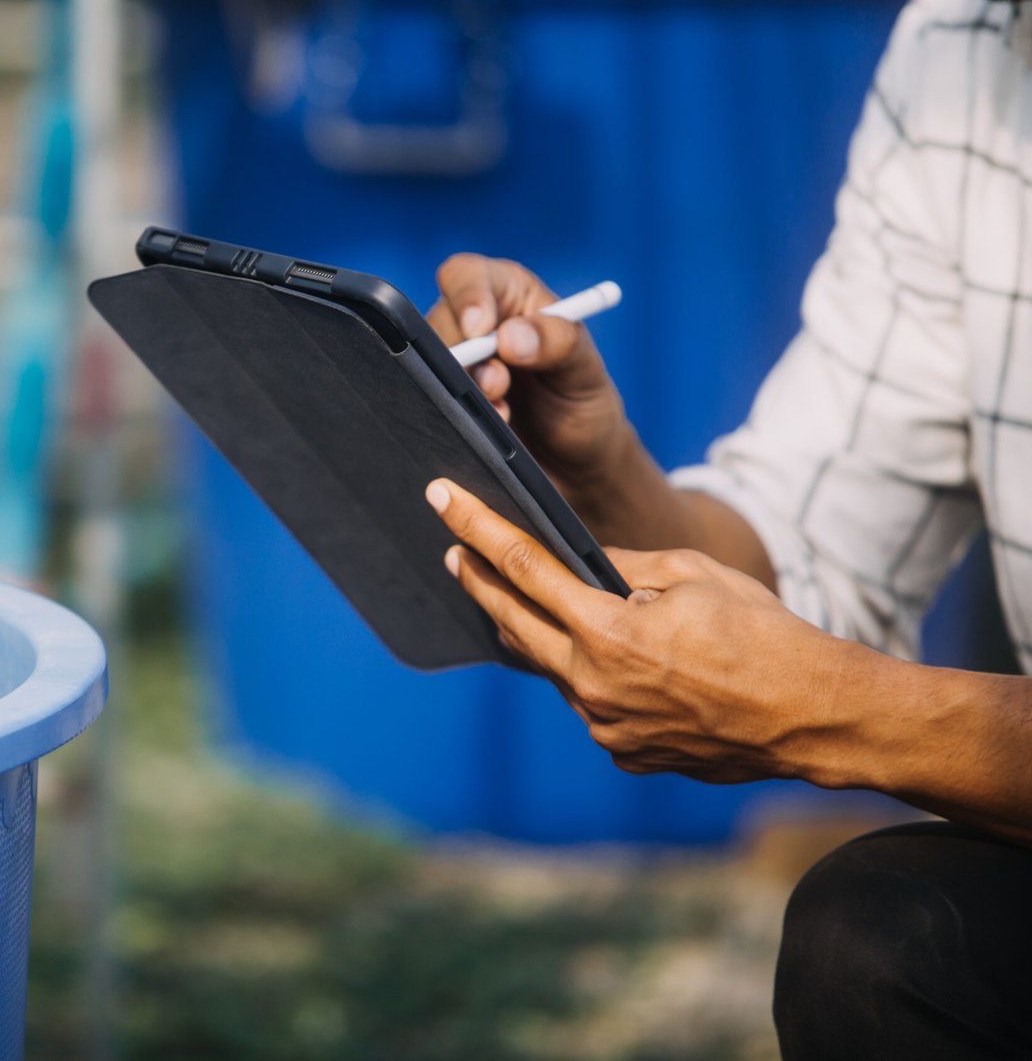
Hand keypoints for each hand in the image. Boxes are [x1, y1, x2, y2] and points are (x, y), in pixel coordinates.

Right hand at [426, 255, 631, 494]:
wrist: (573, 458)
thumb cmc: (582, 400)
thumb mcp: (584, 368)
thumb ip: (557, 343)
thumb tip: (510, 336)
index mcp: (510, 294)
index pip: (467, 275)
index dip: (466, 297)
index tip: (479, 330)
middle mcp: (476, 322)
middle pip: (439, 321)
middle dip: (466, 356)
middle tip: (498, 383)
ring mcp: (457, 361)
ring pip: (430, 362)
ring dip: (464, 389)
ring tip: (504, 410)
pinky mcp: (446, 395)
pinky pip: (430, 396)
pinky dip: (458, 412)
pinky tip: (493, 422)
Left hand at [426, 477, 864, 785]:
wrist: (814, 718)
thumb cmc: (763, 635)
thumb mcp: (692, 574)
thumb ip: (623, 565)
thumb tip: (579, 558)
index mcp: (607, 631)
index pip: (523, 567)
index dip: (477, 529)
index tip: (442, 501)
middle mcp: (593, 685)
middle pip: (511, 623)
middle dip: (478, 582)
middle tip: (455, 554)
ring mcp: (605, 726)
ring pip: (552, 669)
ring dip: (541, 634)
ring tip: (530, 601)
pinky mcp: (624, 754)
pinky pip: (590, 704)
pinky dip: (592, 676)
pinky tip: (618, 662)